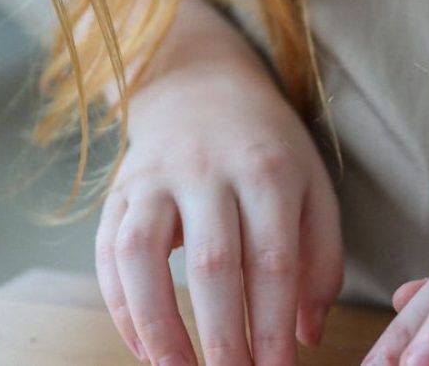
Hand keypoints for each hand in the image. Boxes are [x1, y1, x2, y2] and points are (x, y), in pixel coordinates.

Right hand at [94, 0, 342, 365]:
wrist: (203, 87)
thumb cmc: (269, 151)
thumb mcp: (313, 189)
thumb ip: (320, 259)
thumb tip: (306, 334)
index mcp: (268, 172)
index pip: (273, 261)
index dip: (275, 325)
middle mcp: (210, 171)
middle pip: (213, 264)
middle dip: (223, 337)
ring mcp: (157, 178)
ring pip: (145, 257)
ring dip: (159, 326)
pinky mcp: (120, 190)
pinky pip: (109, 252)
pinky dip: (120, 305)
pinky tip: (142, 346)